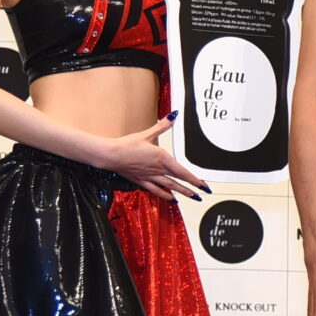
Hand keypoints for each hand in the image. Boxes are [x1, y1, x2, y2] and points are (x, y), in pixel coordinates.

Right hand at [96, 117, 210, 199]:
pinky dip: (165, 196)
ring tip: (193, 198)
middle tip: (203, 193)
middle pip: (179, 181)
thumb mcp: (147, 134)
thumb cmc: (127, 144)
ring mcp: (150, 177)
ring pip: (170, 187)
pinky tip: (172, 200)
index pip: (183, 172)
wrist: (111, 155)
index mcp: (162, 158)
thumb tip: (174, 115)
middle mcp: (158, 170)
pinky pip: (156, 191)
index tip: (204, 185)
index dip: (195, 180)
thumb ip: (162, 126)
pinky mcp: (142, 181)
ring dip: (182, 193)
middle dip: (193, 188)